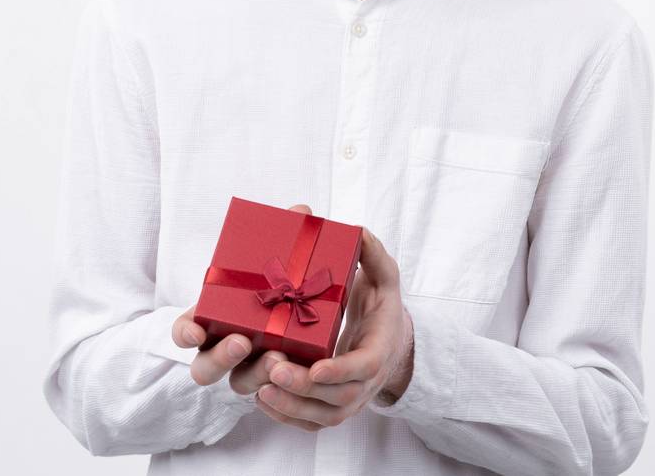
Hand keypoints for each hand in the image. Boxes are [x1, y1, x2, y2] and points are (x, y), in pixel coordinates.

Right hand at [170, 202, 315, 401]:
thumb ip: (285, 235)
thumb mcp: (278, 256)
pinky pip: (272, 390)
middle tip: (242, 341)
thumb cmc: (278, 277)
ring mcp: (247, 368)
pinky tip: (297, 373)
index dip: (185, 333)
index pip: (184, 331)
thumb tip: (301, 212)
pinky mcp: (276, 378)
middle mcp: (222, 348)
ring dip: (255, 374)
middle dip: (220, 357)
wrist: (308, 304)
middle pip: (205, 368)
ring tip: (277, 357)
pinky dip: (281, 385)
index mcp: (212, 317)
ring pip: (239, 384)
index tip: (196, 330)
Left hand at [252, 225, 412, 432]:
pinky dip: (287, 416)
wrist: (393, 345)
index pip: (364, 366)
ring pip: (322, 416)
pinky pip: (311, 422)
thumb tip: (359, 231)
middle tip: (274, 368)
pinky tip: (262, 399)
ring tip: (261, 388)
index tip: (317, 366)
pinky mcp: (333, 408)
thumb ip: (374, 257)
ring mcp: (350, 400)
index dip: (341, 370)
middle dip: (304, 387)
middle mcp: (366, 383)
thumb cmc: (382, 309)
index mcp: (379, 350)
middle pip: (338, 399)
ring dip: (291, 406)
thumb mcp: (385, 280)